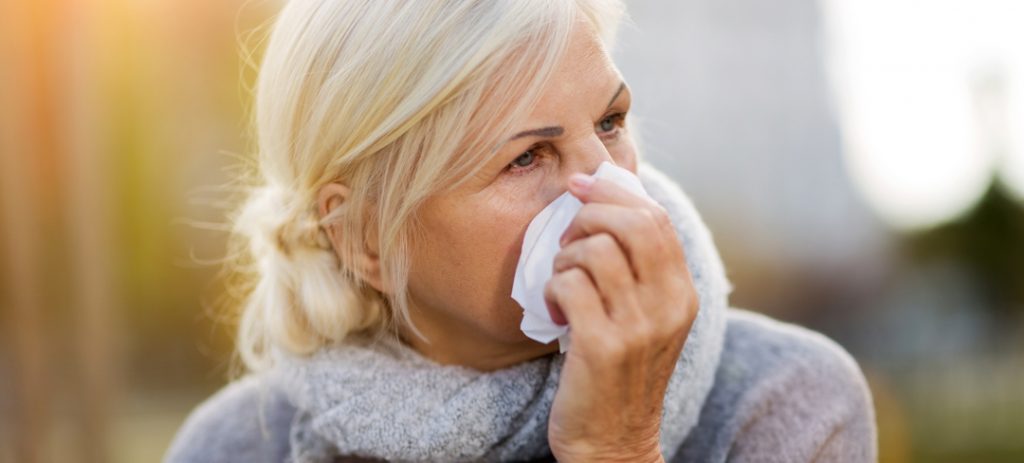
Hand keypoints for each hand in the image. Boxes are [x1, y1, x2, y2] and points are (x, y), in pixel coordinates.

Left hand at [544, 172, 697, 462]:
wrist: (612, 443)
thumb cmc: (618, 374)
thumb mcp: (645, 320)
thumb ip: (637, 270)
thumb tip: (604, 202)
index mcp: (682, 294)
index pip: (655, 218)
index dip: (614, 193)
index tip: (581, 186)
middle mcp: (668, 307)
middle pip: (631, 223)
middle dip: (588, 216)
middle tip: (567, 240)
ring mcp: (638, 327)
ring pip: (595, 250)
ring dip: (564, 258)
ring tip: (561, 284)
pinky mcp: (603, 346)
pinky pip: (569, 284)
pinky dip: (551, 289)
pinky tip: (553, 310)